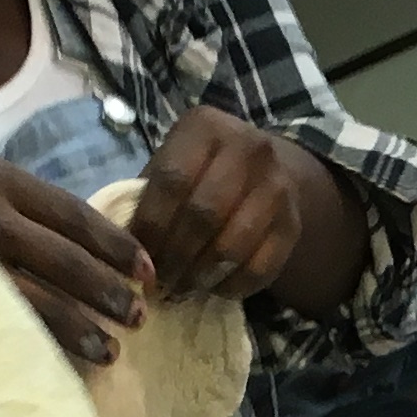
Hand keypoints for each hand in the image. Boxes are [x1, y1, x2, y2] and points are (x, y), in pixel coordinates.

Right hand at [0, 152, 153, 368]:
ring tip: (111, 352)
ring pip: (35, 299)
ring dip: (79, 328)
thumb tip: (90, 250)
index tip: (147, 271)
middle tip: (140, 316)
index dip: (116, 245)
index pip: (73, 213)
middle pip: (64, 257)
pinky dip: (34, 347)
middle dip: (108, 290)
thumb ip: (21, 208)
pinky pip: (0, 327)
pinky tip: (59, 366)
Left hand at [124, 107, 318, 303]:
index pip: (172, 181)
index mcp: (206, 127)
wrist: (269, 170)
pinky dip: (231, 286)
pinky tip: (213, 289)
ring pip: (231, 246)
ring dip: (201, 277)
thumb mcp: (172, 163)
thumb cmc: (202, 172)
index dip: (151, 226)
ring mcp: (277, 186)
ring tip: (182, 289)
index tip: (136, 257)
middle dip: (175, 257)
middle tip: (159, 282)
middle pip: (203, 215)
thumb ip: (149, 195)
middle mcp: (248, 148)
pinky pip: (259, 268)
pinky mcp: (293, 224)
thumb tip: (124, 247)